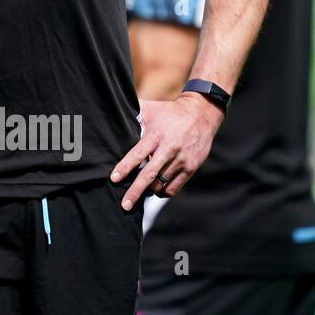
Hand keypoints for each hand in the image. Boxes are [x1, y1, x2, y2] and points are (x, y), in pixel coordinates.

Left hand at [111, 92, 223, 208]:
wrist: (201, 114)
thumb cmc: (170, 112)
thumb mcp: (150, 109)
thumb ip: (132, 114)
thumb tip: (113, 113)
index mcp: (156, 135)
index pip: (137, 155)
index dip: (125, 168)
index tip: (114, 179)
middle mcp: (169, 149)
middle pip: (149, 175)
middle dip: (135, 191)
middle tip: (125, 205)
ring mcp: (181, 160)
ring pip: (161, 183)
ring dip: (148, 190)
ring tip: (139, 192)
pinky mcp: (191, 167)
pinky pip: (175, 186)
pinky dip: (163, 192)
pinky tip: (156, 191)